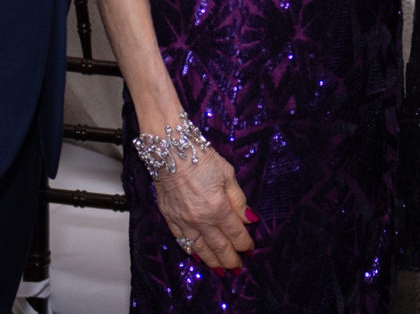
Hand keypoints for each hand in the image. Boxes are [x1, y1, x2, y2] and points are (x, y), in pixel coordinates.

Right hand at [153, 146, 253, 269]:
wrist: (170, 150)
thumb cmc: (200, 157)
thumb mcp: (228, 174)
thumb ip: (238, 200)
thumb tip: (249, 219)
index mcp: (218, 207)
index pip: (235, 233)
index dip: (244, 243)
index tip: (249, 248)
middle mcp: (201, 219)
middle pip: (219, 246)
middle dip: (231, 258)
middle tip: (238, 267)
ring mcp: (183, 221)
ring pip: (200, 249)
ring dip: (212, 262)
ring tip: (221, 270)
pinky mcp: (170, 218)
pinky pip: (182, 241)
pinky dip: (192, 252)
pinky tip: (198, 257)